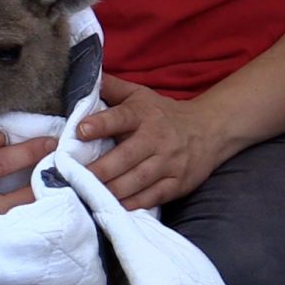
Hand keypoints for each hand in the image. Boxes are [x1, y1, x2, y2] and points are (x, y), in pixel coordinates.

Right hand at [0, 122, 56, 227]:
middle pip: (8, 205)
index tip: (53, 144)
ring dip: (36, 213)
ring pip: (6, 225)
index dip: (27, 153)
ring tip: (65, 197)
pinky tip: (44, 215)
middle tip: (68, 176)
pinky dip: (21, 226)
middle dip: (40, 191)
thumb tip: (3, 141)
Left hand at [77, 74, 223, 209]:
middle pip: (125, 157)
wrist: (210, 129)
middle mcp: (157, 138)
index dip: (100, 124)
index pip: (121, 117)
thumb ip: (112, 88)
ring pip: (137, 180)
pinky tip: (115, 207)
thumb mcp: (140, 94)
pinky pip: (153, 196)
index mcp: (144, 114)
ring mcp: (169, 162)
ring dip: (111, 190)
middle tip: (73, 178)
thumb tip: (83, 77)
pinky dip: (133, 204)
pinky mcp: (178, 183)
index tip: (80, 131)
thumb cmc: (164, 113)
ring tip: (88, 196)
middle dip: (99, 170)